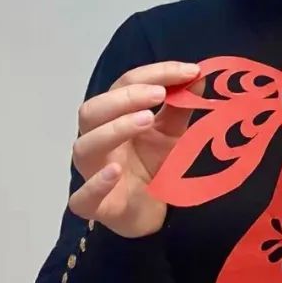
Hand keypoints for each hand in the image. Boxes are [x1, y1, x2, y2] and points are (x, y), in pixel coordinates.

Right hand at [69, 61, 201, 237]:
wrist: (154, 212)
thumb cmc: (155, 165)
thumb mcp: (173, 133)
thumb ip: (181, 106)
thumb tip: (198, 74)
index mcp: (113, 117)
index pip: (123, 84)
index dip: (155, 73)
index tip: (189, 71)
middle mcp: (97, 141)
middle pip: (92, 110)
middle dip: (126, 97)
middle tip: (160, 94)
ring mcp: (92, 173)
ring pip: (85, 146)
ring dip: (114, 129)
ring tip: (146, 120)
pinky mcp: (94, 206)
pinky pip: (82, 196)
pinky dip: (96, 183)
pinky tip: (115, 171)